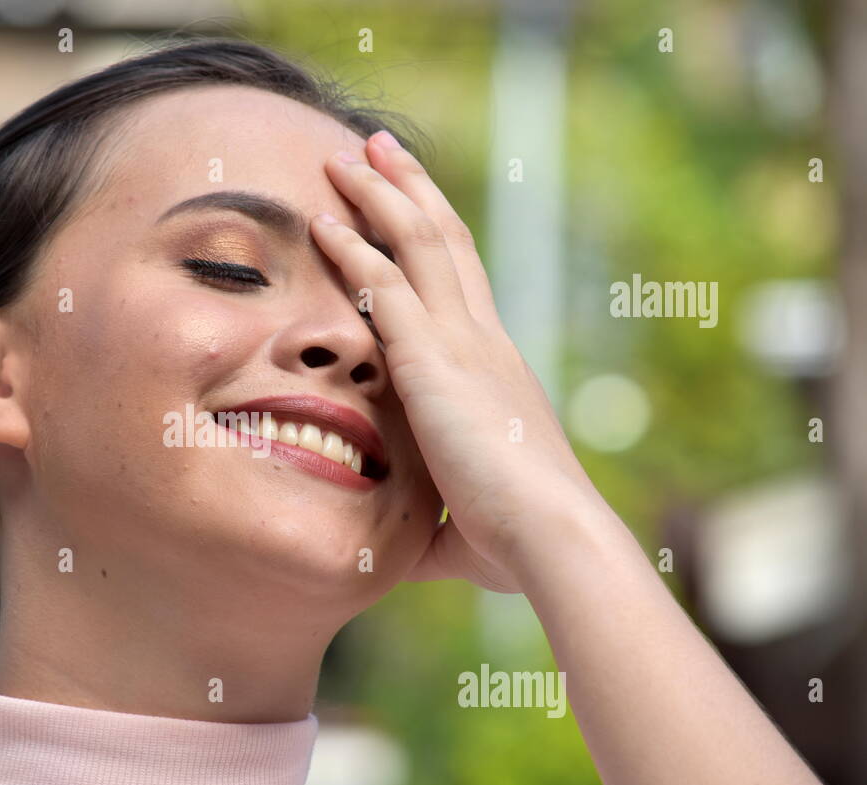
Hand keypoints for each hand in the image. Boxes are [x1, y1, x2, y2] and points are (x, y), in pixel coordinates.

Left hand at [309, 131, 607, 593]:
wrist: (551, 539)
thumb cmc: (518, 542)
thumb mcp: (467, 522)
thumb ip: (435, 520)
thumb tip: (405, 546)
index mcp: (496, 369)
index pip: (463, 284)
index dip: (435, 237)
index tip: (409, 203)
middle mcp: (484, 341)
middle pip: (445, 240)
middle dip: (410, 188)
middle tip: (379, 148)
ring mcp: (462, 344)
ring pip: (419, 243)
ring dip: (380, 194)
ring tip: (348, 153)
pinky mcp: (435, 362)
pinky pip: (387, 286)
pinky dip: (354, 249)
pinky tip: (323, 222)